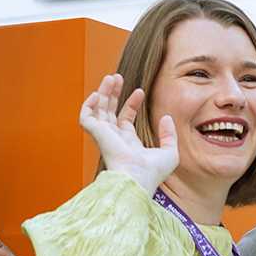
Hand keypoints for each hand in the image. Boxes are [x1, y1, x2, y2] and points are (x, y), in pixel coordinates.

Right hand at [79, 73, 177, 194]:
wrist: (138, 178)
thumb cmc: (153, 172)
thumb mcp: (169, 152)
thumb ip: (169, 135)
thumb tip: (166, 118)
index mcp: (128, 144)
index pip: (125, 120)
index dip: (131, 104)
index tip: (140, 91)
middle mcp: (114, 140)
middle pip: (109, 112)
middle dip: (113, 94)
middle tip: (118, 77)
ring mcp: (104, 136)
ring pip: (98, 110)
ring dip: (103, 93)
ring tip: (111, 77)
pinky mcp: (97, 133)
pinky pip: (85, 117)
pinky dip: (88, 105)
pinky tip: (96, 94)